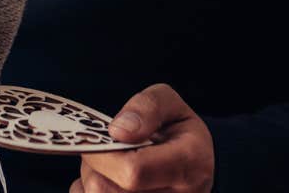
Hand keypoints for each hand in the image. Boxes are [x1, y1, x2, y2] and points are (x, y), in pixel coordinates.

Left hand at [68, 84, 213, 192]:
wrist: (194, 165)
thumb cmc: (179, 132)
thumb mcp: (171, 104)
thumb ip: (147, 108)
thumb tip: (118, 131)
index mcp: (190, 165)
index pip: (133, 171)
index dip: (104, 153)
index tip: (97, 137)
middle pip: (108, 190)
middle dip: (94, 165)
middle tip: (101, 148)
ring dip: (93, 179)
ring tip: (109, 164)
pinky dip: (94, 191)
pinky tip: (110, 179)